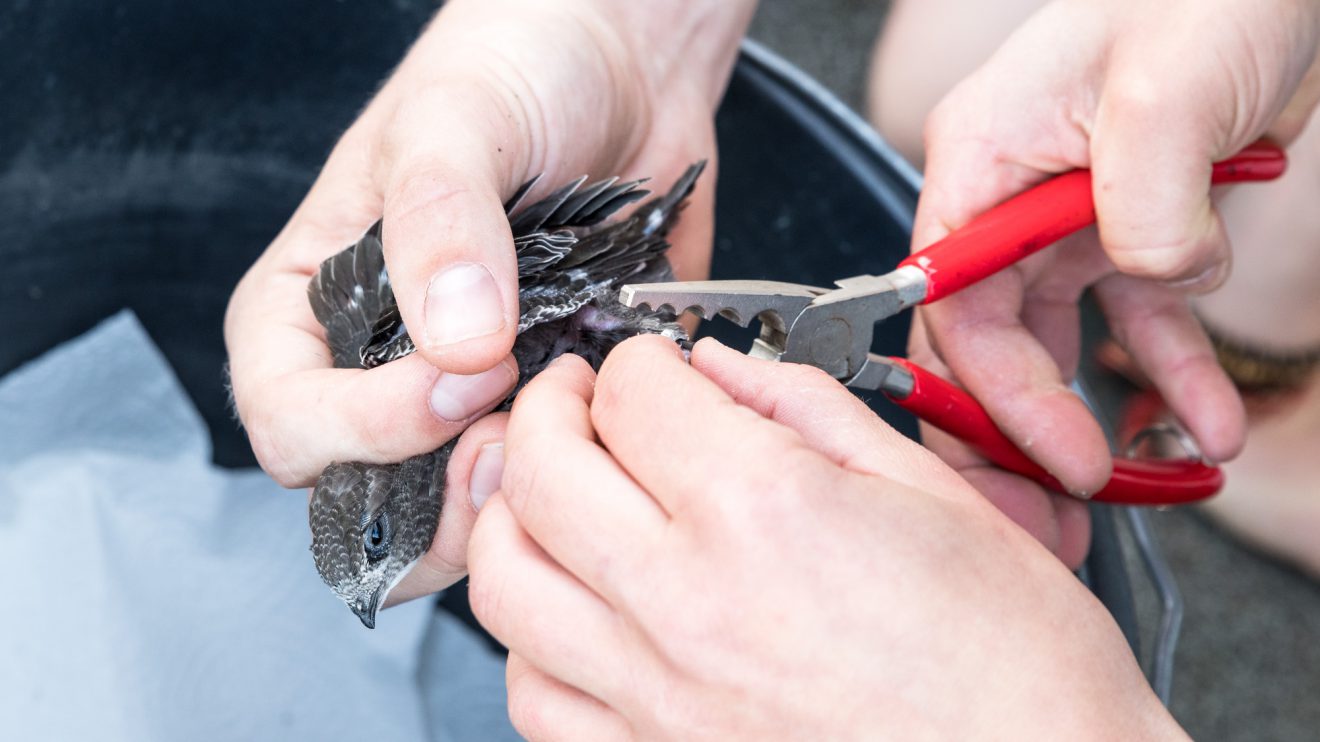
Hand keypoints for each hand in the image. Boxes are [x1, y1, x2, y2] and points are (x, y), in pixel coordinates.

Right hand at [224, 0, 752, 488]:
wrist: (625, 63)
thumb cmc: (516, 66)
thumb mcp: (456, 120)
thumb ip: (440, 223)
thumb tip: (456, 344)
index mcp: (312, 300)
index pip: (289, 419)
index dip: (360, 429)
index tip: (460, 379)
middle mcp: (379, 362)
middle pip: (365, 495)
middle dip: (436, 494)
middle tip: (512, 437)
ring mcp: (463, 390)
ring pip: (452, 511)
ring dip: (506, 499)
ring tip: (564, 432)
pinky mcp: (543, 397)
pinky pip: (540, 481)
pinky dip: (573, 477)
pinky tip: (609, 421)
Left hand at [467, 336, 1183, 739]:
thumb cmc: (1013, 664)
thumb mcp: (928, 491)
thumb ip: (805, 410)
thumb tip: (720, 368)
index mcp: (764, 511)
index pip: (634, 394)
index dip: (638, 358)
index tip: (653, 363)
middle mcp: (689, 604)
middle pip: (540, 471)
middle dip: (546, 408)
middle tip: (574, 397)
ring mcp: (658, 697)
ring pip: (506, 582)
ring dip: (513, 515)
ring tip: (552, 491)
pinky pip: (535, 695)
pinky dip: (533, 637)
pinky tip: (576, 609)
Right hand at [902, 0, 1319, 525]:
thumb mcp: (1168, 87)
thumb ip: (1143, 199)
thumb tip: (1146, 279)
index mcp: (980, 157)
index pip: (953, 301)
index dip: (994, 389)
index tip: (1055, 455)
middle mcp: (1009, 193)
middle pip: (992, 337)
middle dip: (1028, 427)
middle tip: (1067, 505)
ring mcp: (1066, 213)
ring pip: (1064, 341)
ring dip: (1107, 413)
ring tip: (1153, 480)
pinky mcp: (1129, 224)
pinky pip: (1140, 318)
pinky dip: (1173, 374)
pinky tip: (1208, 421)